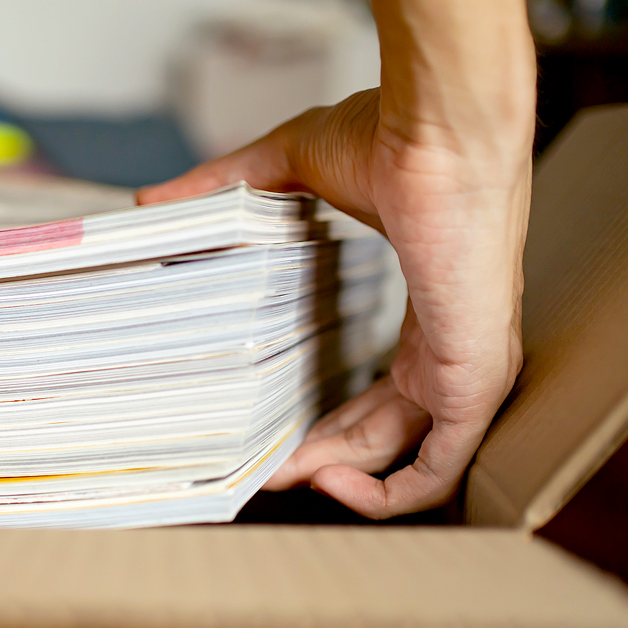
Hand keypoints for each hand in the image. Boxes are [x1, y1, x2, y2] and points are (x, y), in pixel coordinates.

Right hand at [139, 88, 530, 517]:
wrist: (441, 131)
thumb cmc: (395, 135)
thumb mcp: (292, 168)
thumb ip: (224, 187)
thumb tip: (152, 202)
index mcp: (427, 313)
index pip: (382, 395)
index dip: (324, 424)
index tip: (267, 435)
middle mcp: (452, 348)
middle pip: (383, 435)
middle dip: (317, 460)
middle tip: (255, 471)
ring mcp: (469, 368)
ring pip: (407, 461)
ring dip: (336, 479)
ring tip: (272, 480)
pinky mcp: (476, 381)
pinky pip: (439, 470)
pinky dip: (386, 496)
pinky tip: (324, 482)